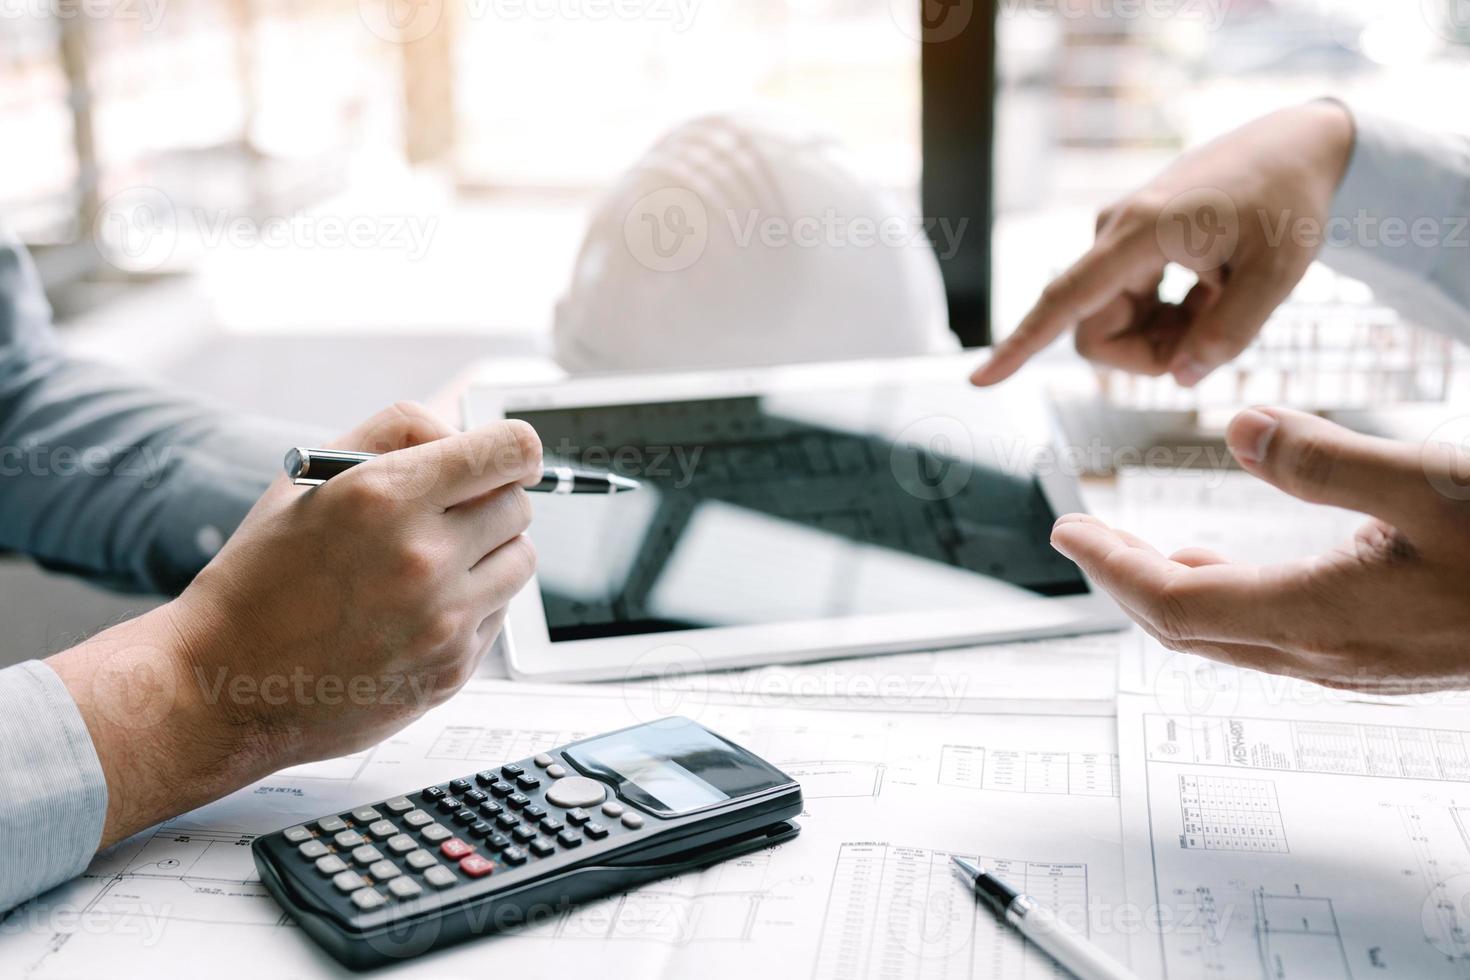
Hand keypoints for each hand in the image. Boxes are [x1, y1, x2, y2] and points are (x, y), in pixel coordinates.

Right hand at [49, 402, 541, 845]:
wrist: (223, 686)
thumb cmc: (261, 577)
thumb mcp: (311, 476)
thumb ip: (397, 431)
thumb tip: (465, 435)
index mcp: (386, 496)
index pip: (513, 450)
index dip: (513, 450)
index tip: (504, 461)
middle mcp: (423, 557)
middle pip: (520, 505)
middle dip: (488, 503)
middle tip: (443, 517)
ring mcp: (443, 620)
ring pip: (521, 561)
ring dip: (490, 554)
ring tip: (432, 565)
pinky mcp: (452, 669)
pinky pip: (498, 615)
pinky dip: (471, 607)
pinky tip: (416, 613)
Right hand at [972, 101, 1355, 387]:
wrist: (1295, 144)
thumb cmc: (1289, 201)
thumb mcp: (1278, 274)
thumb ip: (1230, 333)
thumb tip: (1180, 378)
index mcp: (1142, 233)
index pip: (1066, 300)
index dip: (1021, 345)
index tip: (980, 380)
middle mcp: (1115, 233)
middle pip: (1095, 331)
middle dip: (1148, 352)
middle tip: (1215, 338)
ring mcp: (1119, 237)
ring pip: (1113, 322)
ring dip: (1164, 332)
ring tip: (1221, 299)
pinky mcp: (1129, 243)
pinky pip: (1128, 303)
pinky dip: (1168, 314)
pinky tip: (1210, 289)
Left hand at [1050, 408, 1469, 692]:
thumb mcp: (1431, 485)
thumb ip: (1327, 461)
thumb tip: (1239, 429)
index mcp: (1319, 616)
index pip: (1174, 603)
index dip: (1113, 569)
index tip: (1068, 531)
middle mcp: (1322, 652)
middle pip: (1187, 626)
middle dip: (1125, 581)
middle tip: (1083, 541)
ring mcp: (1349, 661)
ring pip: (1227, 634)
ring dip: (1172, 593)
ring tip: (1133, 552)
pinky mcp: (1375, 653)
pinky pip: (1269, 634)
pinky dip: (1225, 600)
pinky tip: (1226, 570)